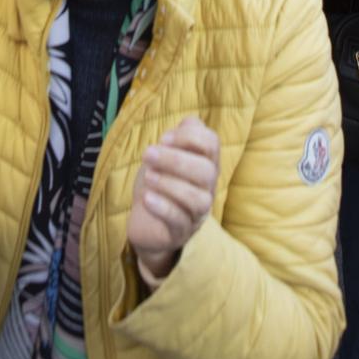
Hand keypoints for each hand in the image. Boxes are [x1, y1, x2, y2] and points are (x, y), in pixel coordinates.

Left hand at [126, 116, 219, 287]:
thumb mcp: (165, 154)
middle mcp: (207, 187)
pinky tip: (147, 198)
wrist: (146, 222)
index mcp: (205, 162)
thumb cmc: (159, 181)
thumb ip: (179, 136)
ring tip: (148, 177)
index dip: (188, 136)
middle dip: (175, 159)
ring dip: (169, 184)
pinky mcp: (181, 232)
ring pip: (199, 199)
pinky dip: (163, 207)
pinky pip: (179, 221)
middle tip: (147, 154)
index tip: (163, 139)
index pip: (212, 143)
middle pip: (207, 171)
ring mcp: (197, 212)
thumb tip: (188, 126)